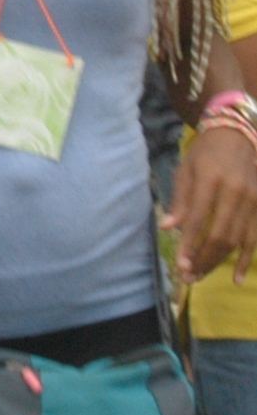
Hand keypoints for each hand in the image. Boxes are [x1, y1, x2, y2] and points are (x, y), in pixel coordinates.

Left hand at [170, 127, 256, 283]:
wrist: (239, 137)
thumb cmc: (205, 155)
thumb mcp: (185, 170)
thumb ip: (179, 200)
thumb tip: (166, 227)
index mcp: (211, 179)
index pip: (198, 219)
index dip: (189, 244)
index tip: (180, 264)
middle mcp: (236, 191)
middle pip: (220, 234)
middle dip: (203, 259)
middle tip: (188, 277)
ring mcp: (254, 200)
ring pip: (237, 240)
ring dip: (218, 262)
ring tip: (200, 277)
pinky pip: (255, 238)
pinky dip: (246, 259)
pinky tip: (236, 278)